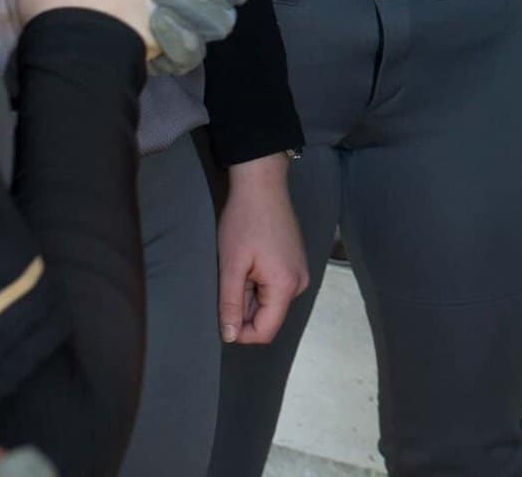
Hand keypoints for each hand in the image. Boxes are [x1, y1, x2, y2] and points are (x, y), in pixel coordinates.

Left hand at [217, 154, 309, 344]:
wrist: (262, 185)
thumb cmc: (244, 221)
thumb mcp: (231, 265)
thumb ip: (230, 304)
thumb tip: (229, 336)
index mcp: (286, 286)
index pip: (265, 331)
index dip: (240, 332)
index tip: (221, 314)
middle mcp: (299, 283)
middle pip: (268, 316)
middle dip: (244, 307)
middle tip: (230, 278)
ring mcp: (299, 272)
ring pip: (270, 302)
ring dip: (249, 293)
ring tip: (239, 265)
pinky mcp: (295, 263)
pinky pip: (275, 287)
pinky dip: (257, 282)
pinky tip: (249, 260)